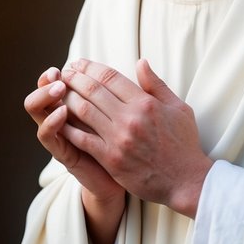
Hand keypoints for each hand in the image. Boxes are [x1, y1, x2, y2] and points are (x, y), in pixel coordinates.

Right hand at [25, 67, 123, 203]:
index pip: (55, 80)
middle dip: (48, 79)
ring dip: (46, 96)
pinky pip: (47, 136)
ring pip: (36, 109)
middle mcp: (61, 117)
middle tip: (58, 73)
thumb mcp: (124, 113)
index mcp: (73, 104)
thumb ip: (130, 91)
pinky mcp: (62, 152)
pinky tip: (61, 113)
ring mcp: (59, 134)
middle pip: (40, 90)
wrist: (122, 181)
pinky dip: (51, 122)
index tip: (74, 61)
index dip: (62, 70)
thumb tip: (141, 62)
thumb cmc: (123, 144)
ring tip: (60, 87)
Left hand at [58, 59, 212, 217]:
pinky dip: (68, 127)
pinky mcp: (111, 159)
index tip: (78, 63)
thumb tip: (140, 62)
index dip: (90, 67)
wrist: (187, 181)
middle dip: (74, 78)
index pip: (110, 77)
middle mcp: (130, 118)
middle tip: (63, 73)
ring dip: (67, 98)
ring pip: (83, 111)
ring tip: (57, 92)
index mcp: (146, 103)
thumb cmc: (184, 144)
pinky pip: (82, 139)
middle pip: (93, 90)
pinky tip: (57, 120)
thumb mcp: (178, 108)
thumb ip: (156, 85)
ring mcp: (119, 139)